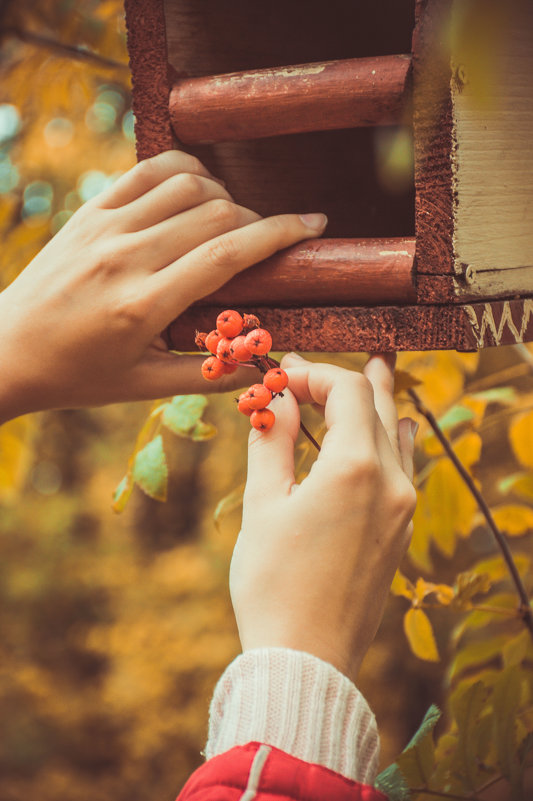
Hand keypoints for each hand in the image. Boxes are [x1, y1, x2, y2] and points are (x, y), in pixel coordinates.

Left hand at [0, 151, 326, 422]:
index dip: (280, 232)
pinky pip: (148, 170)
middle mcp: (127, 256)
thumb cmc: (78, 375)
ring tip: (230, 221)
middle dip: (256, 220)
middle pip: (216, 212)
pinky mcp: (89, 211)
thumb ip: (206, 374)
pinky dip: (184, 172)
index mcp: (145, 304)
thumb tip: (260, 363)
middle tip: (264, 242)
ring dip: (223, 195)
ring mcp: (105, 227)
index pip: (229, 252)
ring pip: (187, 184)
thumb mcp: (143, 387)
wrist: (7, 350)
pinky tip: (197, 190)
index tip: (313, 224)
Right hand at [230, 353, 416, 681]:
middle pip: (379, 406)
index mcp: (354, 469)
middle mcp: (391, 482)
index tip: (281, 377)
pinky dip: (394, 440)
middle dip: (346, 380)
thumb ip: (274, 441)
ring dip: (379, 403)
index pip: (348, 391)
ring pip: (396, 436)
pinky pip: (405, 468)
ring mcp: (402, 508)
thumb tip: (278, 398)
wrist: (305, 657)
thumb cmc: (272, 582)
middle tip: (320, 365)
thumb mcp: (263, 504)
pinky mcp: (400, 531)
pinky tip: (396, 430)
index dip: (314, 374)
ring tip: (376, 372)